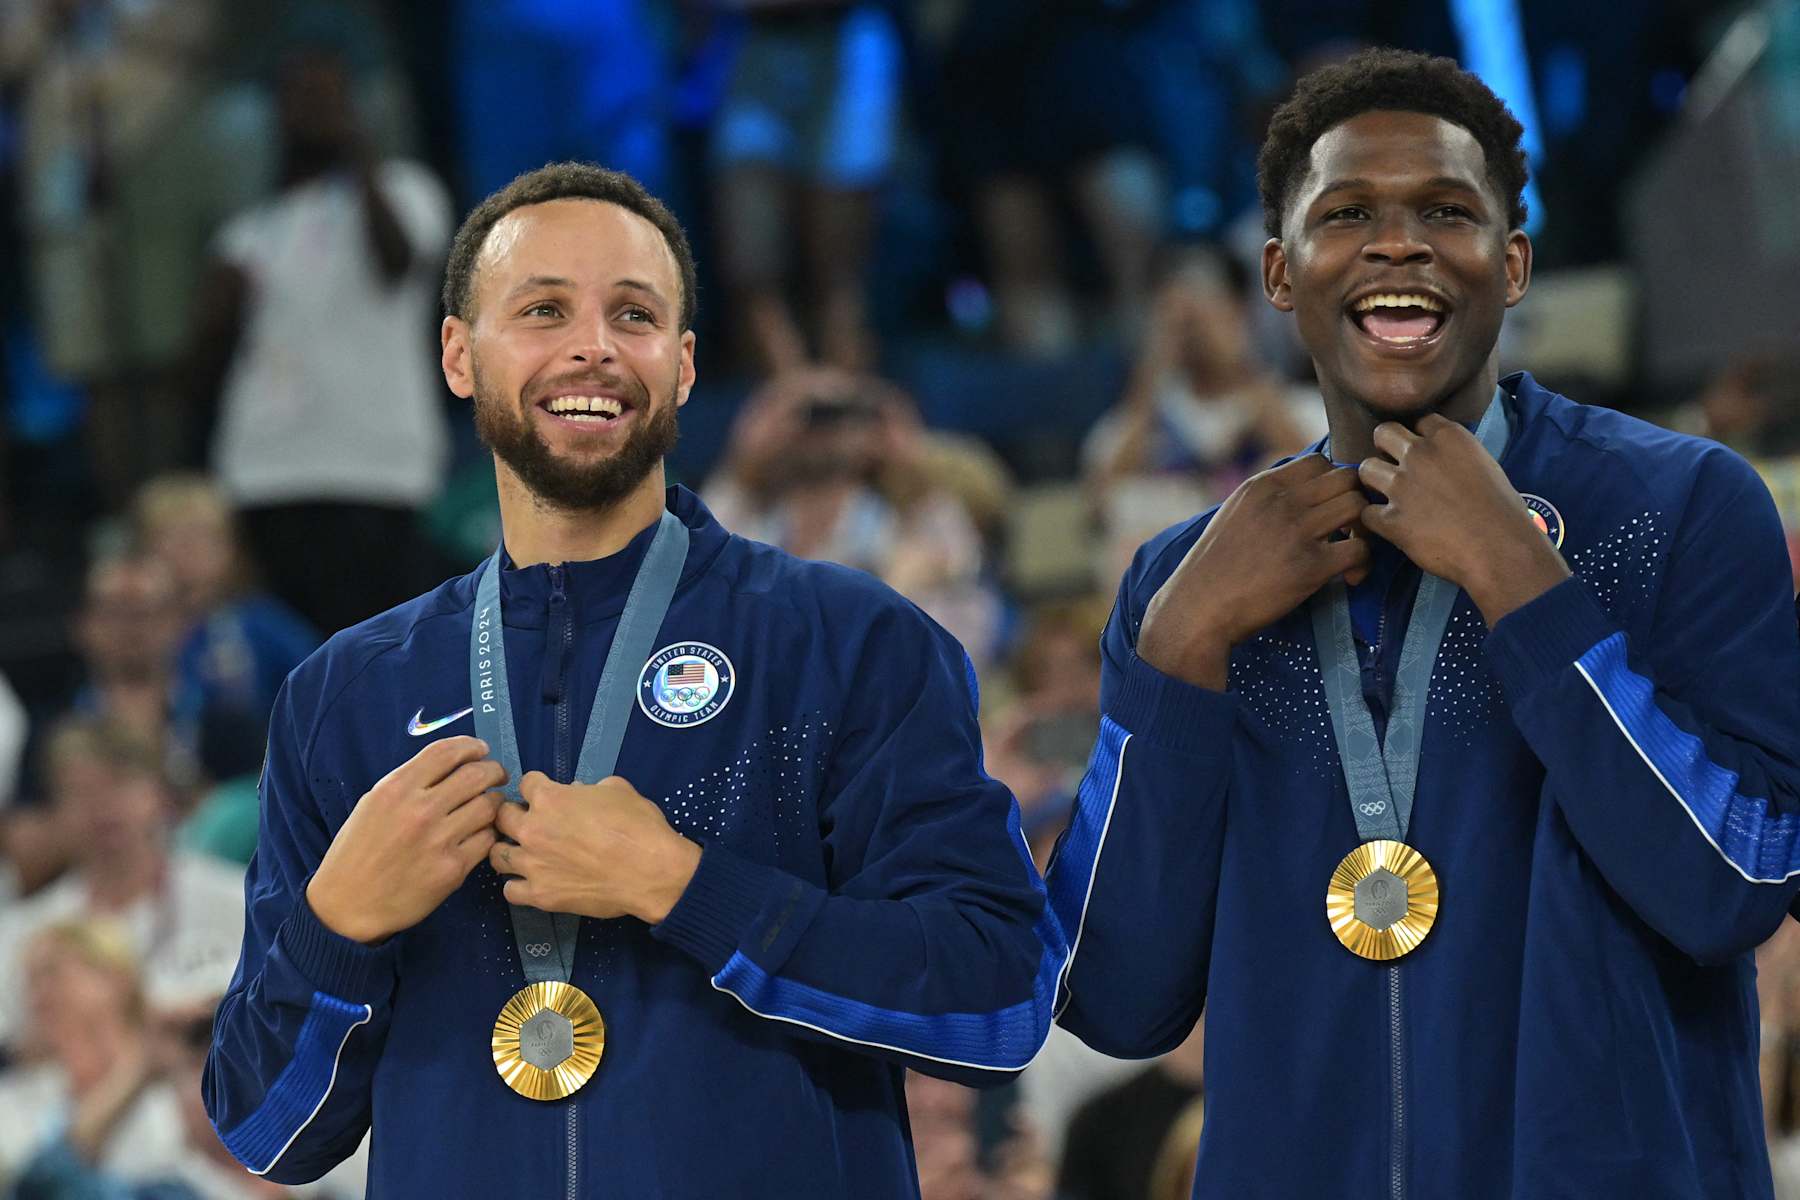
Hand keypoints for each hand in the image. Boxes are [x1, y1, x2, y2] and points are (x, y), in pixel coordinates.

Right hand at [307, 737, 504, 944]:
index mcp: (397, 788)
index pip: (447, 752)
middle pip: (477, 775)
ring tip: (489, 806)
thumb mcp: (374, 804)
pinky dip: (487, 833)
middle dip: (494, 771)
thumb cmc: (359, 851)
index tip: (481, 750)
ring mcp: (439, 840)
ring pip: (489, 806)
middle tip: (497, 776)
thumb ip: (411, 783)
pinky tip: (479, 834)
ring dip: (494, 802)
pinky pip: (486, 840)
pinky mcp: (453, 869)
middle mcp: (420, 810)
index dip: (471, 746)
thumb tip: (453, 766)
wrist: (349, 903)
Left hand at [490, 773, 700, 924]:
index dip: (537, 787)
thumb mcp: (617, 790)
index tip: (545, 794)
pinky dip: (518, 885)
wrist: (651, 871)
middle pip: (501, 817)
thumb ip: (588, 789)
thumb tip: (577, 796)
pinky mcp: (539, 895)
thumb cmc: (638, 825)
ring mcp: (532, 865)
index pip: (526, 783)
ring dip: (509, 850)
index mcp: (550, 798)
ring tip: (526, 854)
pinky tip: (532, 881)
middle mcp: (532, 830)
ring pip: (497, 855)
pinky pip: (510, 890)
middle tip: (532, 823)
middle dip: (514, 816)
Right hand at [1137, 455, 1370, 688]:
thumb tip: (1301, 491)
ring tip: (1350, 551)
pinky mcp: (1310, 567)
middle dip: (1353, 501)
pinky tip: (1348, 578)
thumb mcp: (1234, 514)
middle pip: (1346, 479)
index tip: (1328, 508)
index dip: (1332, 483)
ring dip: (1364, 529)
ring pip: (1357, 507)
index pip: (1320, 462)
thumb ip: (1267, 498)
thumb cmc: (1214, 567)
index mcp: (1262, 486)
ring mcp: (1297, 532)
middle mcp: (1281, 502)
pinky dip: (1362, 563)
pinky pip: (1359, 550)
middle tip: (1348, 529)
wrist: (1199, 608)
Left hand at [1357, 414, 1569, 624]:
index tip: (1422, 453)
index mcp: (1448, 437)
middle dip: (1384, 446)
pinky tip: (1389, 526)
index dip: (1417, 437)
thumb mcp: (1485, 465)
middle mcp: (1419, 454)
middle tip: (1393, 466)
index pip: (1419, 421)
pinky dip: (1374, 519)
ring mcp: (1401, 486)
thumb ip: (1457, 455)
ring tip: (1386, 495)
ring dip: (1373, 481)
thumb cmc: (1503, 511)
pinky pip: (1366, 512)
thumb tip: (1443, 459)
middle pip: (1383, 432)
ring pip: (1365, 469)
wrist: (1500, 549)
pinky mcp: (1390, 518)